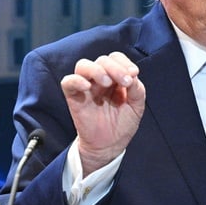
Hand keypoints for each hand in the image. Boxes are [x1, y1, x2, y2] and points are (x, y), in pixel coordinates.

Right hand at [60, 51, 145, 174]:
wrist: (109, 146)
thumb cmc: (122, 124)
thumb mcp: (136, 106)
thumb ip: (136, 88)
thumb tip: (132, 73)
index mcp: (114, 78)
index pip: (116, 58)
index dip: (124, 63)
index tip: (133, 75)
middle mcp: (99, 79)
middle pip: (102, 60)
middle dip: (115, 68)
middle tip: (125, 82)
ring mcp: (85, 87)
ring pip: (83, 65)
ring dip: (97, 70)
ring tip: (107, 83)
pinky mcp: (74, 97)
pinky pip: (68, 82)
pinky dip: (76, 80)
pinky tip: (87, 87)